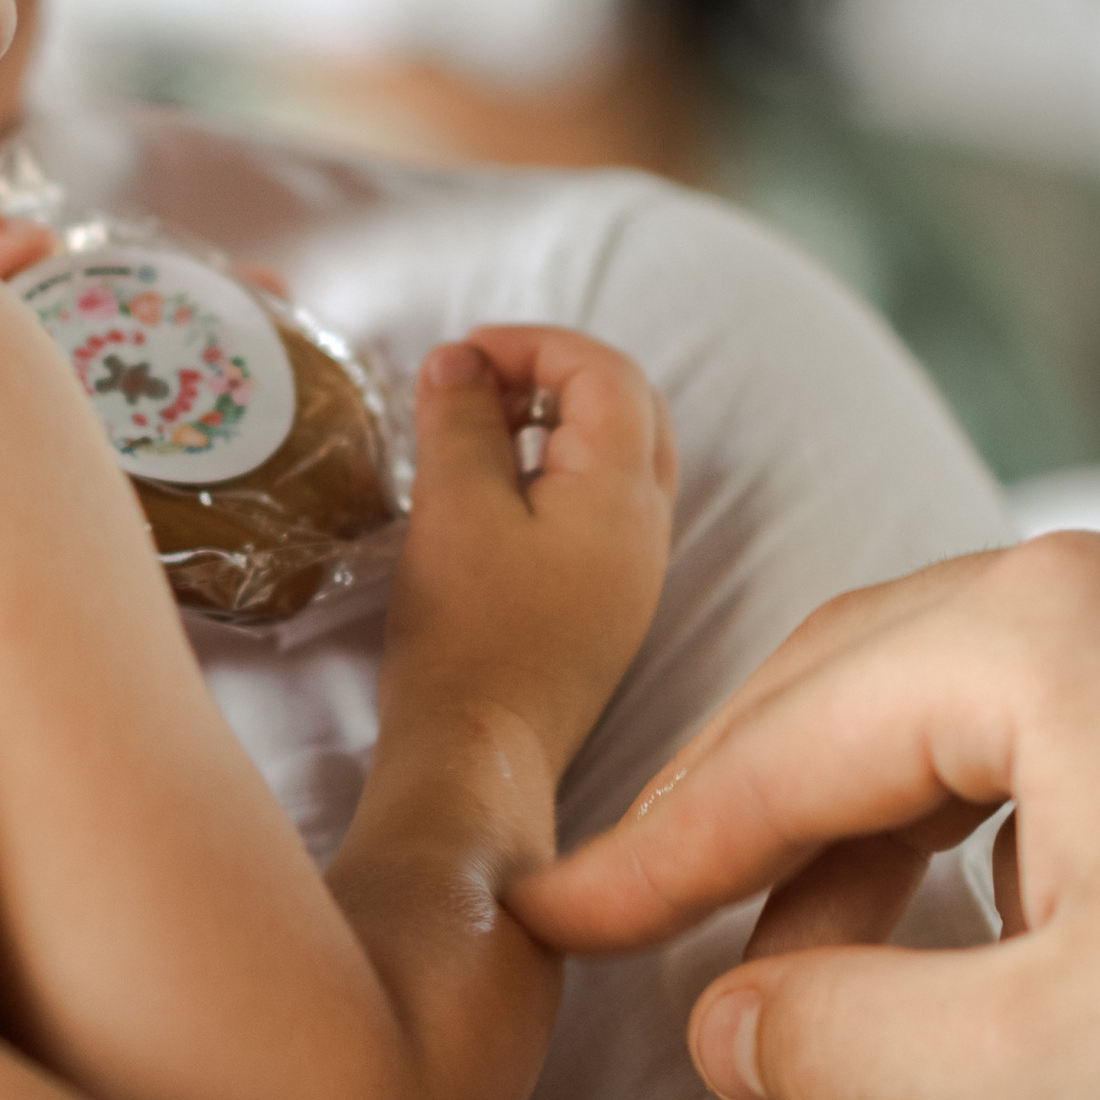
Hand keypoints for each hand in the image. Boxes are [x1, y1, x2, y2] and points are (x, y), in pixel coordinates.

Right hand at [392, 327, 675, 778]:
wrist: (480, 755)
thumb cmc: (465, 633)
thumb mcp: (452, 505)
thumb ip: (460, 418)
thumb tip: (458, 360)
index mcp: (620, 490)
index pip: (604, 370)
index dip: (532, 344)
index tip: (460, 356)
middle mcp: (648, 525)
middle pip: (629, 405)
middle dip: (554, 374)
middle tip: (478, 385)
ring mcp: (636, 569)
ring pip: (620, 457)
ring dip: (558, 423)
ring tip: (481, 432)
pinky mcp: (610, 603)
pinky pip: (602, 508)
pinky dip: (557, 473)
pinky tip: (498, 495)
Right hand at [513, 514, 1099, 1099]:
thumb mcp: (1060, 1078)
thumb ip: (845, 1045)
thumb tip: (714, 1025)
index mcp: (1051, 633)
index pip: (786, 738)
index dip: (654, 845)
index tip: (551, 916)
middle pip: (854, 675)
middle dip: (738, 809)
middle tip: (636, 921)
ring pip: (957, 687)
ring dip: (862, 815)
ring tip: (803, 963)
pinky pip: (1062, 698)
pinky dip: (976, 798)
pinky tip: (966, 915)